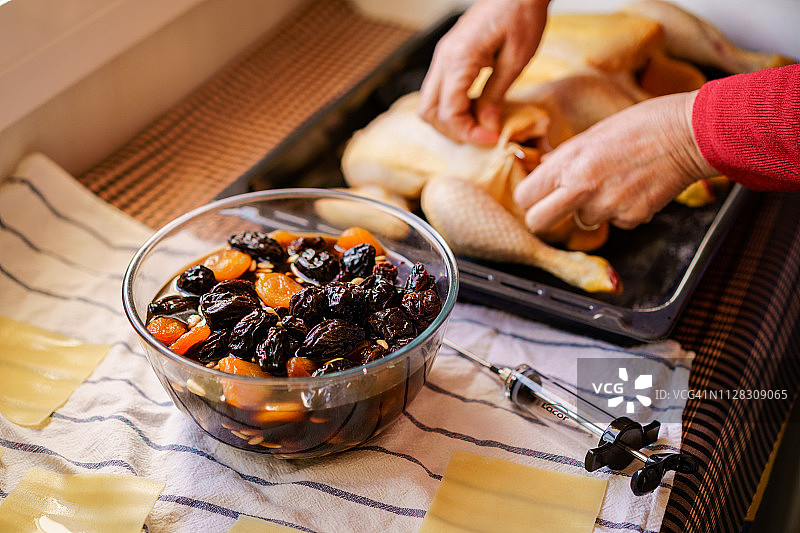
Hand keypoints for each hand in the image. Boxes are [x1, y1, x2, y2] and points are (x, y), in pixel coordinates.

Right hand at [418, 0, 549, 144]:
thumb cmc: (522, 15)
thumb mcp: (516, 59)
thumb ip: (496, 96)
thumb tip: (486, 127)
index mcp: (459, 59)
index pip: (449, 112)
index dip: (469, 133)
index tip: (493, 139)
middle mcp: (443, 59)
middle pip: (429, 111)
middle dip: (453, 131)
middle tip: (483, 136)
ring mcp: (442, 57)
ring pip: (428, 103)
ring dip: (449, 121)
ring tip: (478, 126)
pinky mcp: (448, 56)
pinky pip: (438, 91)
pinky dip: (451, 107)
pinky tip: (474, 109)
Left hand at [513, 91, 718, 230]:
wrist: (689, 134)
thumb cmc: (642, 125)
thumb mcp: (592, 134)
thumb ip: (565, 157)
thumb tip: (544, 170)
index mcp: (568, 162)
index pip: (524, 196)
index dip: (529, 198)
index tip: (537, 196)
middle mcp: (582, 188)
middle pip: (538, 222)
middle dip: (544, 218)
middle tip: (557, 207)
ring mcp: (607, 206)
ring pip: (583, 221)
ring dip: (593, 209)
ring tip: (615, 181)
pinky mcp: (632, 219)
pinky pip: (616, 222)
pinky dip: (622, 210)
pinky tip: (635, 187)